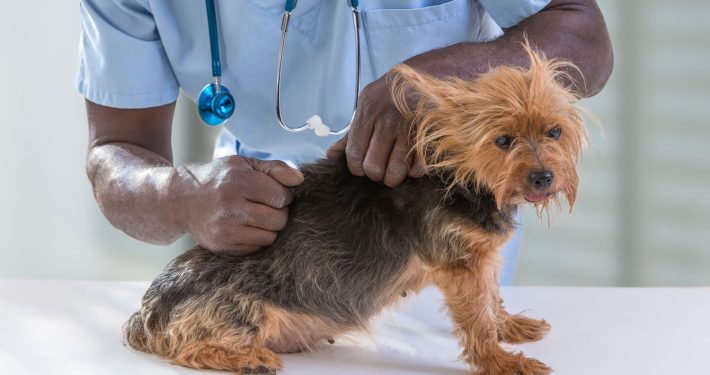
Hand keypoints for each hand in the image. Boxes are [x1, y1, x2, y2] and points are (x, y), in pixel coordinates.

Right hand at [172, 156, 303, 255]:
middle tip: (267, 206)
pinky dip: (256, 239)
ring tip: (256, 216)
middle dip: (279, 213)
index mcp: (238, 181)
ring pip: (270, 237)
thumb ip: (274, 169)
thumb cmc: (218, 178)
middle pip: (279, 219)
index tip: (273, 193)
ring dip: (269, 228)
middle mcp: (231, 207)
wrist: (180, 200)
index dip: (283, 195)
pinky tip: (245, 226)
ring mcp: (226, 230)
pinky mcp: (222, 246)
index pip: (281, 196)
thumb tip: (300, 180)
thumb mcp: (243, 164)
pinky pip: (256, 248)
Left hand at [327, 76, 424, 186]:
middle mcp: (388, 118)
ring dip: (394, 176)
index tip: (362, 167)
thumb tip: (331, 155)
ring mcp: (410, 127)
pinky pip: (418, 167)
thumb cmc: (394, 94)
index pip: (354, 153)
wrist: (430, 73)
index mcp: (369, 109)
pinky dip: (414, 171)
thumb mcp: (370, 105)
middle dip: (375, 174)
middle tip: (380, 169)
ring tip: (395, 170)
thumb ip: (352, 132)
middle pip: (373, 166)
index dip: (357, 168)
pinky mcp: (430, 134)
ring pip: (395, 171)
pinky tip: (412, 162)